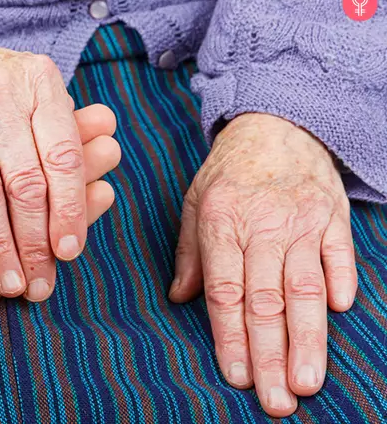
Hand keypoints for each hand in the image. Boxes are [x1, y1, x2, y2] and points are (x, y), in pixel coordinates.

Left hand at [0, 60, 117, 416]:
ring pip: (47, 191)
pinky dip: (79, 211)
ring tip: (112, 153)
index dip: (36, 119)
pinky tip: (105, 192)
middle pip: (32, 163)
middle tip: (109, 139)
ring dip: (82, 174)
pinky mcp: (4, 263)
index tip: (71, 107)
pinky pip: (48, 233)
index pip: (7, 132)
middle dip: (72, 151)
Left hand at [169, 113, 356, 416]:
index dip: (231, 337)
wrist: (277, 124)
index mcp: (222, 221)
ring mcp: (302, 220)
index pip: (225, 291)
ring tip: (306, 381)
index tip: (237, 375)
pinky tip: (338, 315)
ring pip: (305, 288)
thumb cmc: (229, 170)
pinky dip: (340, 284)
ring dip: (308, 338)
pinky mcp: (333, 216)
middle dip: (270, 354)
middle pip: (266, 300)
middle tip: (275, 400)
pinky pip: (339, 255)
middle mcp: (263, 224)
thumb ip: (188, 251)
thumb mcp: (194, 201)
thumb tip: (179, 298)